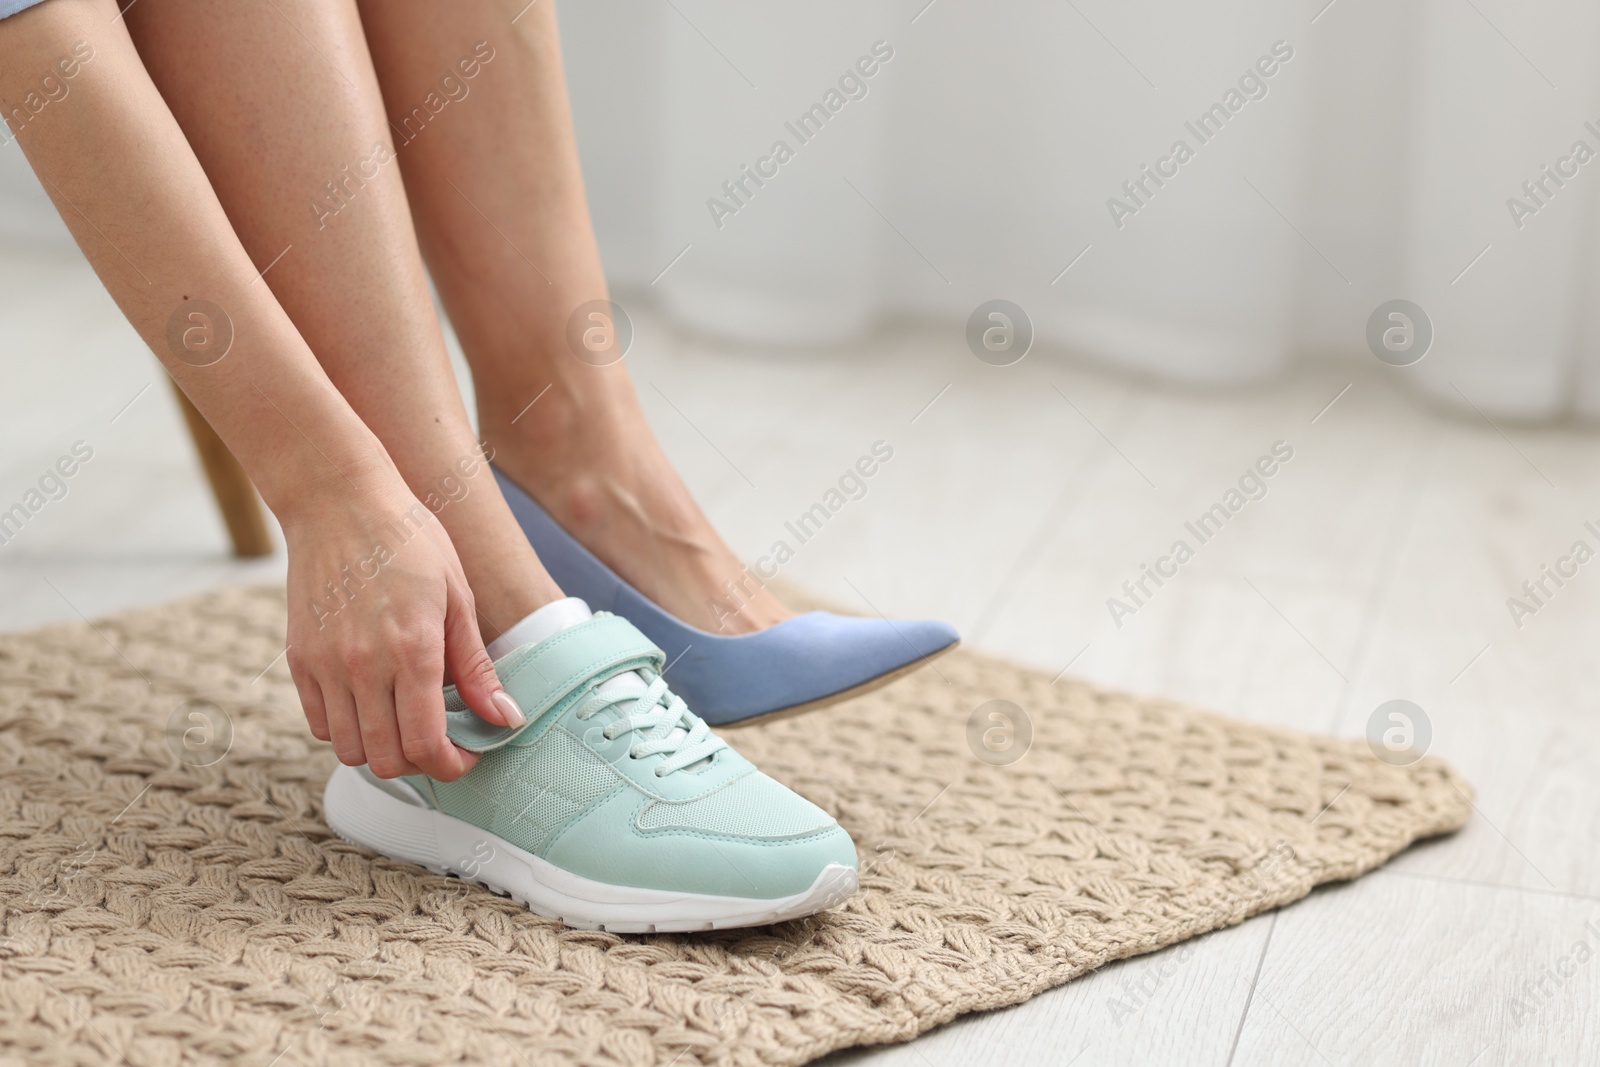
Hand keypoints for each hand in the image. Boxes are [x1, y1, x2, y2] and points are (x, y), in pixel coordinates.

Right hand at [281, 480, 522, 780]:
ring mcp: (324, 665)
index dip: (452, 766)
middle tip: (441, 740)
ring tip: (405, 721)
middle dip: (421, 764)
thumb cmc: (409, 539)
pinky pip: (318, 723)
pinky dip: (346, 729)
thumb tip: (505, 719)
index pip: (426, 746)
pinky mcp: (297, 659)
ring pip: (349, 750)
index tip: (467, 754)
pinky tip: (371, 703)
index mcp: (413, 650)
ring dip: (381, 749)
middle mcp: (363, 666)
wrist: (338, 499)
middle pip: (387, 760)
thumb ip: (476, 667)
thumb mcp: (457, 597)